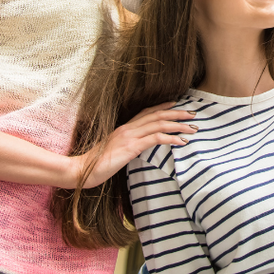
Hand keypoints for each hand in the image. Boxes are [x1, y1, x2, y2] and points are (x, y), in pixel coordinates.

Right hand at [75, 102, 197, 188]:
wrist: (81, 170)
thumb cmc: (97, 164)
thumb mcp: (115, 152)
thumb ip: (128, 146)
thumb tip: (140, 147)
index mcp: (124, 128)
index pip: (146, 112)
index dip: (162, 107)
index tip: (176, 104)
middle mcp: (128, 128)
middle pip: (157, 115)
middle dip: (177, 114)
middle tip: (193, 114)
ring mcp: (129, 136)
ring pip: (159, 124)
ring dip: (178, 126)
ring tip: (192, 129)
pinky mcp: (131, 147)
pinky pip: (155, 139)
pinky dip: (171, 138)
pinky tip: (181, 142)